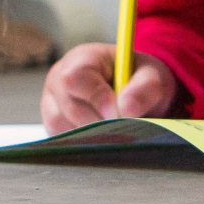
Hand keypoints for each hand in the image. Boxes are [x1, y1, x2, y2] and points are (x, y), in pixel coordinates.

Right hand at [41, 42, 177, 132]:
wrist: (133, 93)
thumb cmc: (138, 80)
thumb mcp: (151, 77)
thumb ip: (144, 88)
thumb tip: (127, 109)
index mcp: (81, 59)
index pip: (75, 78)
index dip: (96, 98)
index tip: (119, 114)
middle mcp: (58, 81)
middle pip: (70, 108)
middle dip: (100, 123)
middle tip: (124, 130)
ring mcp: (51, 105)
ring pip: (63, 128)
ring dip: (92, 136)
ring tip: (117, 133)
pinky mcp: (53, 127)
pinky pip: (62, 142)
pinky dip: (85, 144)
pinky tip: (104, 140)